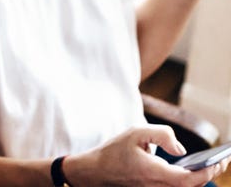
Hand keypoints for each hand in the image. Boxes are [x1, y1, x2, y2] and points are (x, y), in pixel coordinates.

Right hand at [64, 124, 222, 186]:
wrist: (96, 171)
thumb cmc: (115, 151)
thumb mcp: (135, 133)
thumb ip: (161, 135)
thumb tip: (181, 149)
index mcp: (155, 173)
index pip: (190, 179)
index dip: (208, 171)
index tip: (220, 160)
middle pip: (193, 186)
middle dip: (210, 174)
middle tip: (222, 160)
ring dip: (202, 178)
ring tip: (213, 163)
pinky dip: (190, 180)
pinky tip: (195, 169)